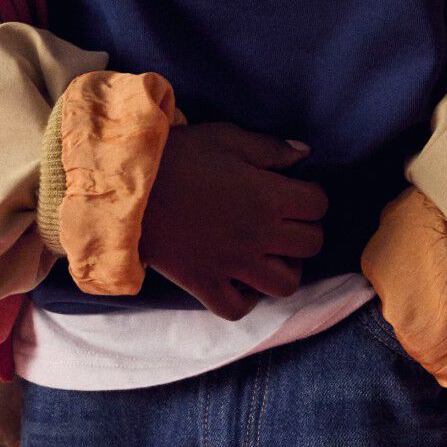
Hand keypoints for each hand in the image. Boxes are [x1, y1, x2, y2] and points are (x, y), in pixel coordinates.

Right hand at [138, 122, 328, 320]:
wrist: (127, 188)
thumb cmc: (178, 156)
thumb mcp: (226, 138)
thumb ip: (269, 148)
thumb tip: (304, 154)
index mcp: (268, 196)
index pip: (318, 204)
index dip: (312, 195)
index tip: (295, 189)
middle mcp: (258, 235)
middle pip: (311, 244)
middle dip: (306, 229)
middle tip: (286, 218)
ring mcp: (234, 265)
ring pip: (286, 283)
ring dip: (286, 267)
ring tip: (272, 252)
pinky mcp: (205, 284)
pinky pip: (238, 308)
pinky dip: (246, 299)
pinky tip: (241, 279)